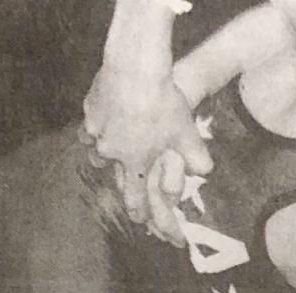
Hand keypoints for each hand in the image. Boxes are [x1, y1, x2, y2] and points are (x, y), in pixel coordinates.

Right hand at [82, 64, 211, 238]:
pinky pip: (90, 123)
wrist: (135, 68)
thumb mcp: (186, 133)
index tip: (139, 221)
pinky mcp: (89, 108)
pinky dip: (96, 124)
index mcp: (135, 162)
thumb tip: (206, 172)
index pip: (134, 196)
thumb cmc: (163, 104)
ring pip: (94, 148)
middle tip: (121, 174)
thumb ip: (196, 156)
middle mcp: (111, 151)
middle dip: (116, 175)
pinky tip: (103, 115)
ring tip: (108, 145)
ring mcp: (96, 130)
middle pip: (109, 172)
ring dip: (102, 151)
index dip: (138, 212)